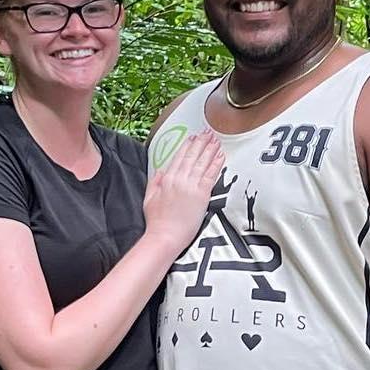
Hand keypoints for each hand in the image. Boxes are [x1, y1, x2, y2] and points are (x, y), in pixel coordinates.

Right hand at [142, 129, 225, 251]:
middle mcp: (179, 179)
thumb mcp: (149, 198)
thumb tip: (160, 170)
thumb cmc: (157, 222)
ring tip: (216, 140)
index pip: (179, 157)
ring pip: (202, 162)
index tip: (193, 138)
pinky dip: (216, 164)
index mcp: (166, 179)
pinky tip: (220, 155)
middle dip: (201, 143)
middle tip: (208, 132)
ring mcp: (191, 185)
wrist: (164, 236)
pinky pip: (211, 175)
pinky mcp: (202, 194)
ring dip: (210, 149)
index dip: (187, 146)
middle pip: (192, 156)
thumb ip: (155, 182)